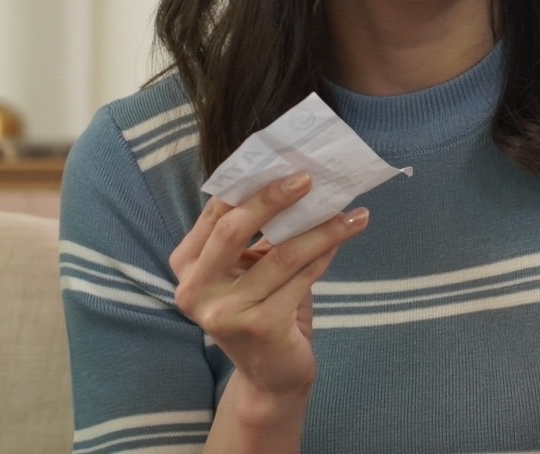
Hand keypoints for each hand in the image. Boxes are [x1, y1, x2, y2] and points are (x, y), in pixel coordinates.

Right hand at [170, 174, 369, 407]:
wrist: (271, 375)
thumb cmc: (263, 309)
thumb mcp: (252, 269)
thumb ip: (260, 233)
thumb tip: (298, 182)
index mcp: (187, 266)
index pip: (215, 212)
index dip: (250, 185)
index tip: (286, 163)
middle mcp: (195, 290)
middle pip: (234, 229)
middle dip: (274, 198)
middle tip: (310, 178)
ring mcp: (225, 312)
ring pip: (281, 254)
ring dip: (322, 228)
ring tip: (352, 212)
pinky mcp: (260, 326)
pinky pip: (302, 277)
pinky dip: (327, 254)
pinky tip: (345, 237)